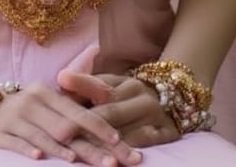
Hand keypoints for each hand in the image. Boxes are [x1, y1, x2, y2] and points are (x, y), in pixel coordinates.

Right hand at [0, 82, 141, 164]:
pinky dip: (27, 149)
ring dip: (61, 150)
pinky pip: (15, 142)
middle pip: (65, 128)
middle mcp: (31, 103)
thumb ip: (74, 103)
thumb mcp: (46, 100)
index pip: (78, 112)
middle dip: (90, 148)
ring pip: (41, 136)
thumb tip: (109, 98)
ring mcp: (14, 118)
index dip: (99, 127)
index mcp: (46, 93)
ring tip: (79, 161)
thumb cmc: (25, 110)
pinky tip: (38, 158)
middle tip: (112, 163)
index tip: (119, 142)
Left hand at [57, 70, 178, 149]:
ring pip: (126, 128)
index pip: (98, 88)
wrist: (175, 99)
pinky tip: (117, 158)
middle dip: (86, 125)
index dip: (79, 92)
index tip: (60, 96)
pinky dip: (130, 148)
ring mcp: (154, 112)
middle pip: (110, 111)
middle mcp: (139, 93)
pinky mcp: (167, 130)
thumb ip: (87, 85)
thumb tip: (61, 78)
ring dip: (105, 142)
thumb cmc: (131, 97)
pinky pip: (146, 140)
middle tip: (64, 135)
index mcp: (123, 81)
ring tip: (85, 151)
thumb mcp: (112, 86)